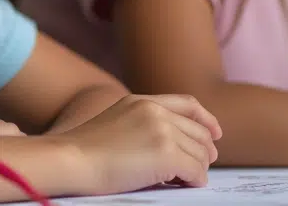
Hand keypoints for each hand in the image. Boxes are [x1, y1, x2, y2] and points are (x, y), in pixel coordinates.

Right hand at [63, 94, 221, 194]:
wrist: (72, 159)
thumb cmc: (86, 150)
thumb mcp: (117, 121)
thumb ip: (143, 123)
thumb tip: (175, 145)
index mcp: (141, 101)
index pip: (187, 103)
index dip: (206, 119)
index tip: (215, 133)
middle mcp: (155, 111)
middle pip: (199, 131)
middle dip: (205, 151)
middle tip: (199, 167)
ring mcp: (161, 130)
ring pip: (201, 154)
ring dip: (197, 169)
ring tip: (184, 179)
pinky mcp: (166, 154)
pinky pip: (196, 172)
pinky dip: (194, 181)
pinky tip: (184, 185)